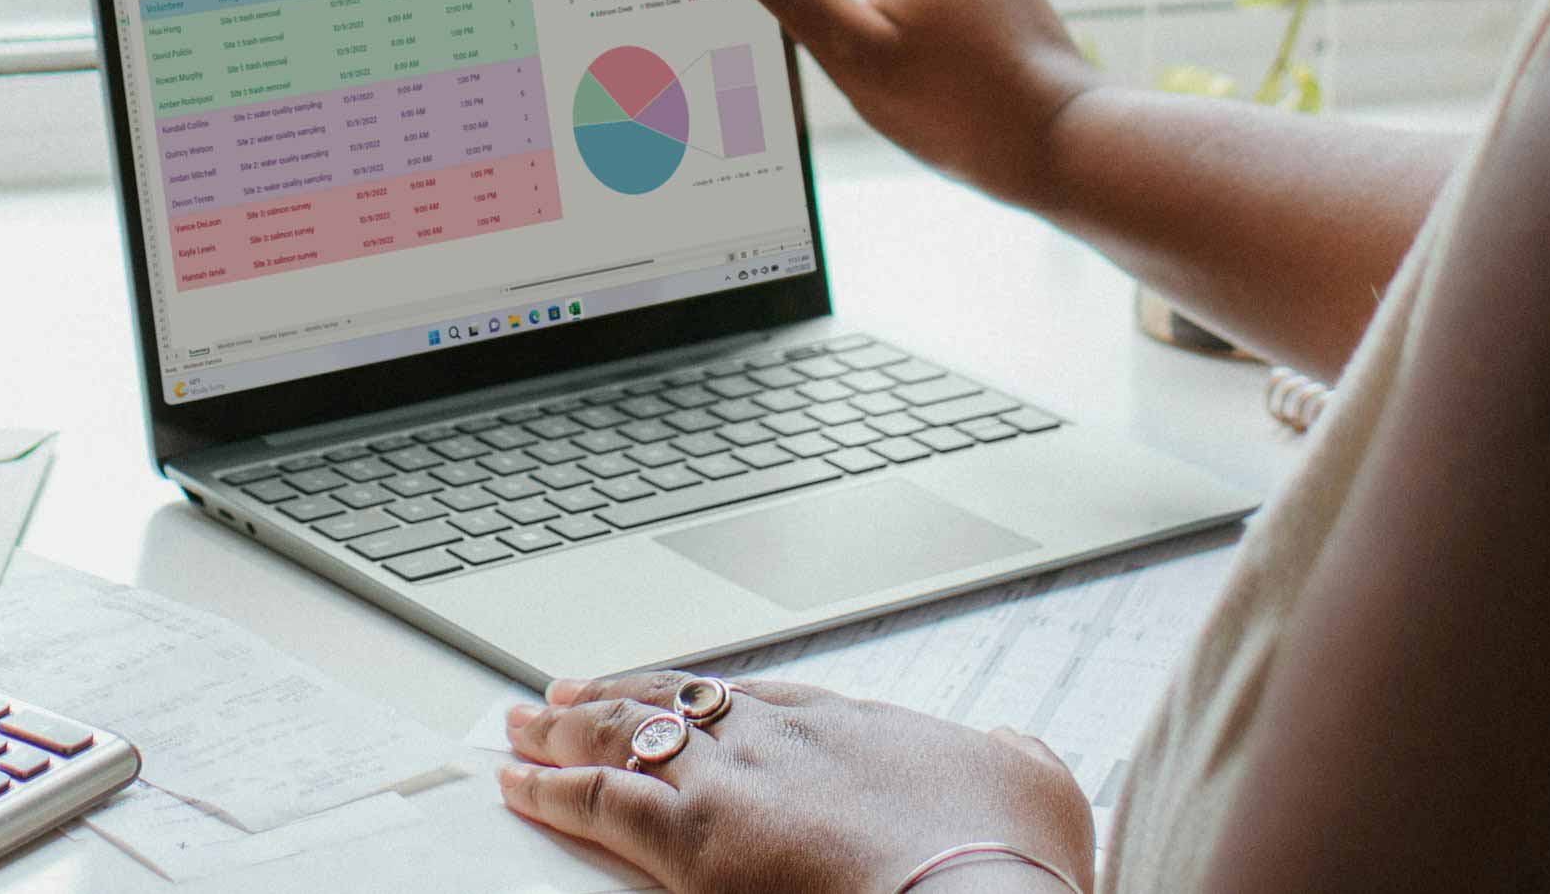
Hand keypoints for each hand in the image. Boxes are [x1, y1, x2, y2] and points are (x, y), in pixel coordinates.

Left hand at [503, 672, 1093, 893]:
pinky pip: (601, 803)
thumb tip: (1011, 742)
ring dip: (568, 728)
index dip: (709, 694)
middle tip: (572, 689)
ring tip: (522, 722)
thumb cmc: (1013, 860)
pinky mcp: (697, 840)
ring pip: (628, 736)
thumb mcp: (1037, 784)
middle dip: (621, 694)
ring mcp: (736, 782)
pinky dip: (550, 789)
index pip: (761, 697)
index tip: (680, 691)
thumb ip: (1015, 756)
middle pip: (680, 701)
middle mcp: (784, 738)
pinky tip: (513, 781)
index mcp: (856, 725)